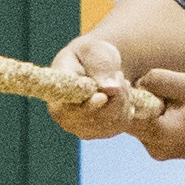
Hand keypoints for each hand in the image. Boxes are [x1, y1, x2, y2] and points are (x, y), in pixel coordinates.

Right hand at [45, 29, 159, 141]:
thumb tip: (111, 89)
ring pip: (111, 121)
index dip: (86, 108)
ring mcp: (84, 128)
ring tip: (118, 79)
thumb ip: (100, 66)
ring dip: (123, 98)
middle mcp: (66, 118)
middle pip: (95, 118)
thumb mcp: (94, 51)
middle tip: (118, 74)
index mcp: (57, 96)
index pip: (66, 111)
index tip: (102, 97)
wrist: (99, 65)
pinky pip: (121, 124)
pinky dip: (127, 106)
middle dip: (114, 96)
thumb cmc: (90, 55)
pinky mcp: (102, 132)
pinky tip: (121, 94)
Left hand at [122, 67, 184, 162]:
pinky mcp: (168, 152)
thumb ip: (156, 79)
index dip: (121, 98)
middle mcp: (156, 148)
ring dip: (150, 110)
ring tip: (176, 102)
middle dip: (138, 102)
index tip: (126, 82)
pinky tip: (180, 111)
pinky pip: (153, 131)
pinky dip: (159, 119)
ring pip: (142, 126)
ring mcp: (162, 153)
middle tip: (161, 90)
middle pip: (131, 121)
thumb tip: (135, 82)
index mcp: (159, 134)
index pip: (122, 116)